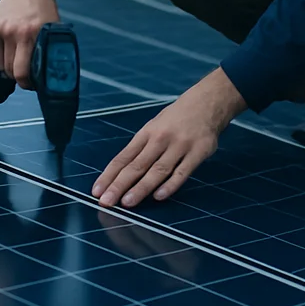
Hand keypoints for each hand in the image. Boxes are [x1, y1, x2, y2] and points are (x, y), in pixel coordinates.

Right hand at [0, 0, 59, 87]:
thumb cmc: (44, 13)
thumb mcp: (54, 30)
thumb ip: (52, 53)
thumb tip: (50, 80)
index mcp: (30, 34)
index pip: (21, 72)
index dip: (26, 83)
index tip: (30, 83)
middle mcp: (11, 31)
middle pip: (8, 70)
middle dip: (17, 75)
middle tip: (25, 69)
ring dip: (6, 66)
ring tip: (16, 56)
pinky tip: (5, 50)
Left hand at [92, 68, 245, 207]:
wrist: (207, 103)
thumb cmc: (176, 119)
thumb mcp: (154, 127)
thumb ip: (141, 149)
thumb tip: (121, 175)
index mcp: (146, 133)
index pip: (123, 157)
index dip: (109, 175)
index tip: (97, 191)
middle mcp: (160, 138)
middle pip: (137, 165)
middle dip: (120, 185)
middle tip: (107, 201)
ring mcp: (180, 145)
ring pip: (158, 170)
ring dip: (141, 187)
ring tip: (127, 202)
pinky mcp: (198, 152)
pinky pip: (182, 172)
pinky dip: (170, 185)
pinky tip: (158, 196)